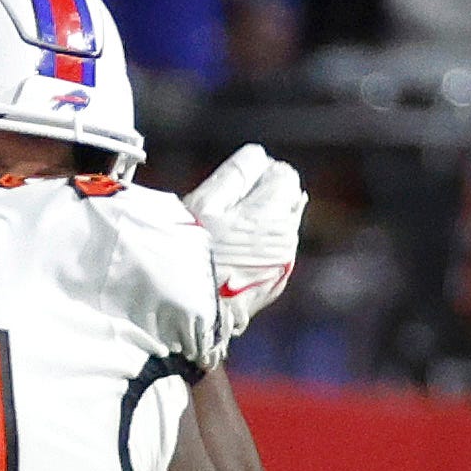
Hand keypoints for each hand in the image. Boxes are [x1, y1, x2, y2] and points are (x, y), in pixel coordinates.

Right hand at [187, 144, 304, 341]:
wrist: (184, 313)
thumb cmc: (186, 254)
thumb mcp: (203, 203)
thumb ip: (236, 174)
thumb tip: (259, 157)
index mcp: (271, 214)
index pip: (284, 174)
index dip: (259, 172)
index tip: (233, 185)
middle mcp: (285, 239)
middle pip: (286, 200)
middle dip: (262, 198)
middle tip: (225, 211)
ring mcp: (283, 265)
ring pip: (281, 228)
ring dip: (261, 224)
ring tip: (225, 238)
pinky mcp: (275, 286)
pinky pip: (275, 255)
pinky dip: (259, 250)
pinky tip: (232, 258)